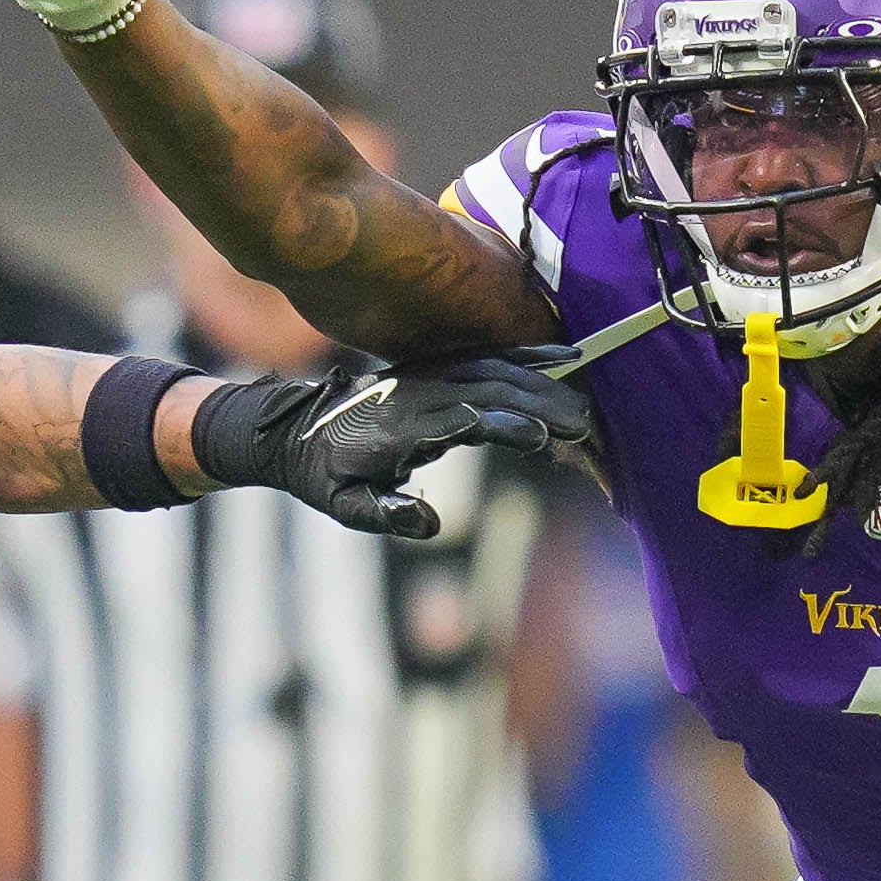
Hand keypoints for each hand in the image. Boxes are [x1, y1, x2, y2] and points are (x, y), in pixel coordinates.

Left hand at [190, 352, 593, 538]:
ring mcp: (430, 374)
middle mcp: (418, 391)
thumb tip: (429, 525)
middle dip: (541, 405)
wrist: (294, 429)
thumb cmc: (324, 476)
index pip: (461, 419)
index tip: (546, 439)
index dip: (504, 425)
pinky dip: (527, 354)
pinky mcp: (438, 368)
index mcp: (399, 425)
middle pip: (490, 389)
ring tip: (585, 407)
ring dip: (543, 384)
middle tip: (586, 428)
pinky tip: (563, 355)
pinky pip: (488, 356)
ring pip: (495, 369)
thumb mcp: (344, 505)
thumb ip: (384, 513)